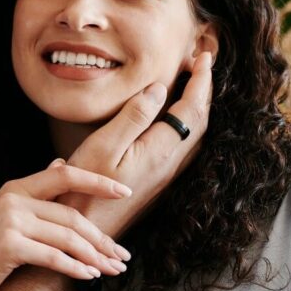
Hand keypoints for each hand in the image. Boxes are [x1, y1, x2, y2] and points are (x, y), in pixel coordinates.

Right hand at [0, 161, 131, 290]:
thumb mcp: (4, 212)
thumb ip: (34, 190)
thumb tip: (58, 163)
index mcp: (16, 187)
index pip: (65, 174)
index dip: (98, 181)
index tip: (123, 190)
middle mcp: (14, 199)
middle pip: (72, 214)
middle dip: (102, 237)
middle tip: (121, 254)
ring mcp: (10, 221)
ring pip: (67, 237)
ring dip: (95, 257)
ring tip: (111, 269)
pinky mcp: (8, 246)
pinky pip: (53, 257)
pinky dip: (75, 268)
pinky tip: (88, 276)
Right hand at [60, 52, 212, 236]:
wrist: (86, 233)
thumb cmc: (85, 191)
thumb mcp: (104, 146)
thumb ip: (133, 116)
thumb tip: (159, 89)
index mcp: (161, 151)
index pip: (192, 108)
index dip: (200, 80)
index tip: (204, 57)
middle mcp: (170, 164)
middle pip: (200, 120)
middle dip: (204, 89)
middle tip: (202, 64)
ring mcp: (166, 176)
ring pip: (194, 134)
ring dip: (198, 106)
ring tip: (193, 84)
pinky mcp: (157, 182)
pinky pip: (184, 145)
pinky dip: (188, 122)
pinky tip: (176, 119)